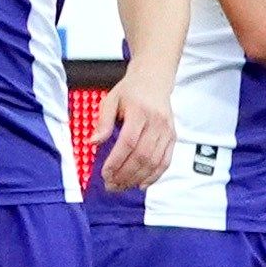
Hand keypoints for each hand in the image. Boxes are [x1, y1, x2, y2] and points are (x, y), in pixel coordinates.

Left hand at [93, 77, 175, 191]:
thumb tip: (93, 142)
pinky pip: (166, 161)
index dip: (117, 161)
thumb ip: (103, 122)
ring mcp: (167, 131)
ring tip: (121, 186)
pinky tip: (141, 184)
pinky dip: (154, 176)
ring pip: (154, 162)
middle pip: (142, 155)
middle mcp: (157, 123)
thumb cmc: (130, 90)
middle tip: (111, 185)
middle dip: (125, 174)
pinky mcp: (172, 137)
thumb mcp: (111, 100)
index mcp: (140, 112)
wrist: (154, 80)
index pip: (129, 142)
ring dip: (137, 178)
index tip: (105, 173)